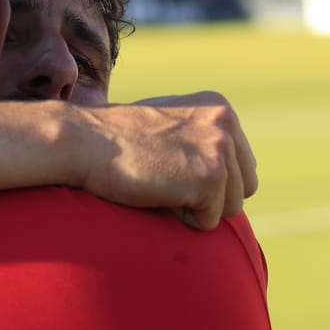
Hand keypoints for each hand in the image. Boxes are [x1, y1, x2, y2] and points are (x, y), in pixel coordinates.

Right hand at [70, 91, 258, 229]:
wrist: (84, 141)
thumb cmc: (115, 139)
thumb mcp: (169, 126)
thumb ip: (199, 137)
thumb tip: (222, 167)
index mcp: (219, 107)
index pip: (243, 165)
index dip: (209, 181)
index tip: (172, 170)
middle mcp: (226, 122)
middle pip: (244, 187)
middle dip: (211, 197)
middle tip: (168, 181)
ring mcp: (221, 147)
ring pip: (231, 207)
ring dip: (196, 208)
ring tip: (161, 184)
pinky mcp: (211, 176)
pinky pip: (209, 222)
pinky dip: (182, 219)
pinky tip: (157, 193)